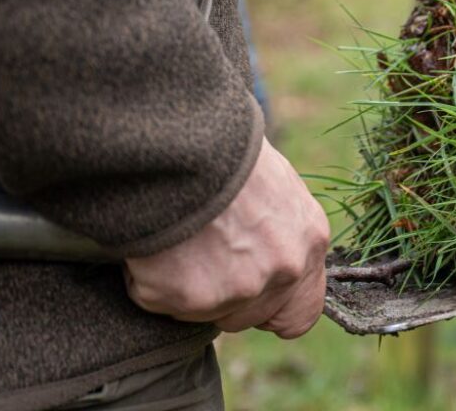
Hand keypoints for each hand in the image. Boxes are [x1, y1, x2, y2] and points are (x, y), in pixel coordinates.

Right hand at [124, 139, 329, 338]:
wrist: (185, 139)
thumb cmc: (225, 150)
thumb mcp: (274, 184)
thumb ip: (279, 231)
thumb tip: (261, 255)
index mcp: (309, 240)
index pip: (301, 312)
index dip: (270, 309)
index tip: (246, 293)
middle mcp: (283, 270)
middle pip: (248, 317)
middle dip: (221, 295)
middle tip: (196, 254)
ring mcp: (240, 288)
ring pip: (204, 313)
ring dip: (183, 285)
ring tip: (174, 237)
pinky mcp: (193, 298)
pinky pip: (158, 300)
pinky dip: (146, 277)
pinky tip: (152, 238)